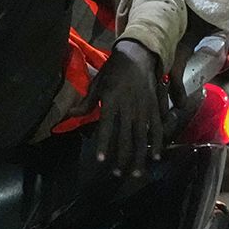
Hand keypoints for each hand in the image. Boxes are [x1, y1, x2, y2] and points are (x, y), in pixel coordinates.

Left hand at [81, 38, 164, 177]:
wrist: (138, 54)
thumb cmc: (114, 70)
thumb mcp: (98, 83)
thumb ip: (87, 102)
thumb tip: (70, 115)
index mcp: (112, 101)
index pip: (107, 127)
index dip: (104, 144)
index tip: (101, 160)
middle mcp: (129, 107)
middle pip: (126, 137)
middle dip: (122, 158)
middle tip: (117, 174)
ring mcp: (144, 109)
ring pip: (142, 137)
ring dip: (139, 157)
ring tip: (136, 174)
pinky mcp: (155, 107)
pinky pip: (157, 128)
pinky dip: (158, 143)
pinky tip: (156, 157)